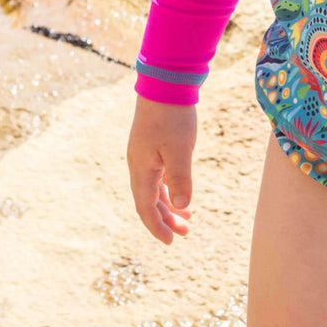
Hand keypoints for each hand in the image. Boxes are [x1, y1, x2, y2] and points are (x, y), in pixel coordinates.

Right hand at [126, 94, 197, 244]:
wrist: (165, 84)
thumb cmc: (173, 116)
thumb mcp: (181, 149)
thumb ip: (181, 179)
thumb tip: (182, 207)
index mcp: (141, 170)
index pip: (146, 208)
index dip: (157, 226)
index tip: (171, 242)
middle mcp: (138, 165)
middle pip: (149, 201)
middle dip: (166, 218)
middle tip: (185, 232)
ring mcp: (145, 155)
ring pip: (154, 188)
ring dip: (169, 203)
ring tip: (187, 216)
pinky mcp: (153, 145)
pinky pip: (159, 175)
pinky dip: (170, 187)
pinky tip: (180, 191)